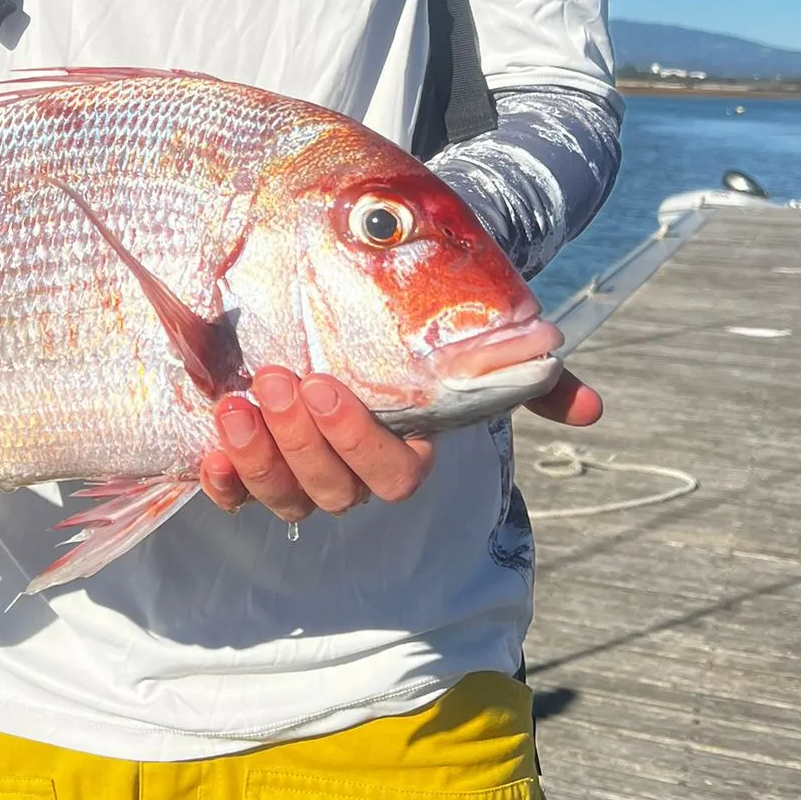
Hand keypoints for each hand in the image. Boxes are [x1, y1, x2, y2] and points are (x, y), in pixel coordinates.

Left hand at [198, 365, 601, 520]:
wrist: (349, 303)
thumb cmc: (411, 327)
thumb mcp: (468, 338)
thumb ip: (525, 373)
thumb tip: (592, 411)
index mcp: (405, 450)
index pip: (391, 472)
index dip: (356, 439)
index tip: (327, 384)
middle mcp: (351, 474)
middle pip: (333, 490)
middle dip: (303, 441)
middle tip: (277, 379)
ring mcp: (299, 475)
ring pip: (284, 496)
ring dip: (259, 457)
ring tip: (237, 402)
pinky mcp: (251, 466)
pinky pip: (235, 494)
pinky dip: (222, 481)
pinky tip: (209, 447)